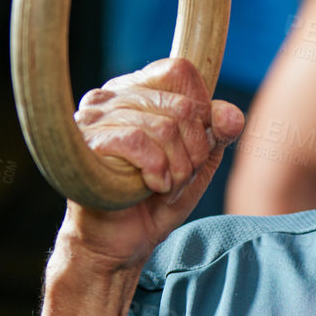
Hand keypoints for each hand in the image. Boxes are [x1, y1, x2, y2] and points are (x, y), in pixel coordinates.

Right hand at [56, 58, 244, 275]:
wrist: (121, 243)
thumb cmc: (155, 201)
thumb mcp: (198, 163)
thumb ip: (218, 133)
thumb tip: (230, 114)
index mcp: (136, 91)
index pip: (180, 71)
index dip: (201, 110)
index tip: (194, 146)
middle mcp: (110, 96)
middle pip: (181, 106)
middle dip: (194, 153)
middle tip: (179, 178)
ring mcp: (93, 117)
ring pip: (164, 127)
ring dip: (177, 169)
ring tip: (164, 187)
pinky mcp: (86, 142)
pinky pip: (137, 141)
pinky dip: (156, 171)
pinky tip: (151, 187)